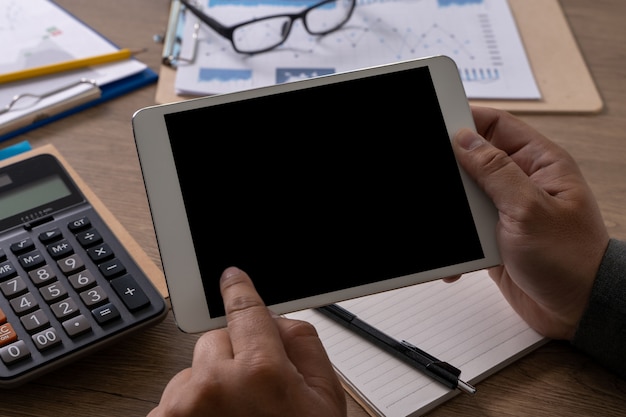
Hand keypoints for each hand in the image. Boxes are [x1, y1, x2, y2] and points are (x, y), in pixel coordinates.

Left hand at [148, 267, 345, 416]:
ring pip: (191, 370)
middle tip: (250, 391)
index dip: (239, 289)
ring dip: (207, 386)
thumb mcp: (325, 400)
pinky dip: (188, 408)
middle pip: (216, 340)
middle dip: (231, 355)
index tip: (230, 277)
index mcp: (260, 372)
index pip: (245, 310)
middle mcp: (214, 384)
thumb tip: (276, 320)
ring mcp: (181, 408)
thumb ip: (304, 346)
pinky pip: (172, 399)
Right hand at [450, 106, 608, 340]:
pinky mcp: (495, 234)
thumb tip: (464, 139)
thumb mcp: (528, 209)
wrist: (575, 310)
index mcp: (539, 163)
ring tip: (456, 225)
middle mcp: (522, 182)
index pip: (496, 125)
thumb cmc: (570, 260)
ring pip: (465, 195)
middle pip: (474, 160)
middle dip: (452, 171)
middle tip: (437, 181)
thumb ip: (494, 171)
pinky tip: (456, 251)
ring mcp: (508, 208)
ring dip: (454, 210)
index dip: (466, 120)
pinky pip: (465, 227)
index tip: (437, 124)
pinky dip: (456, 238)